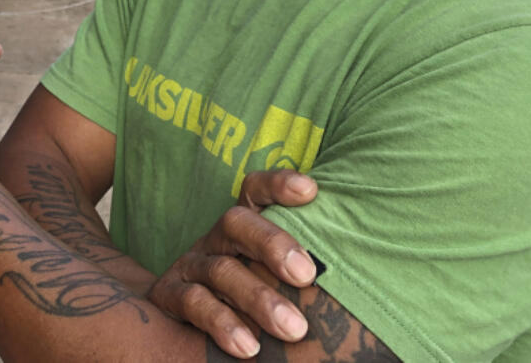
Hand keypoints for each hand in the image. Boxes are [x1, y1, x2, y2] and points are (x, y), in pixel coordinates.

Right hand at [147, 170, 319, 357]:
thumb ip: (297, 268)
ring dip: (259, 298)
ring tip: (294, 329)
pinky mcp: (169, 295)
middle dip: (273, 244)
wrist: (178, 317)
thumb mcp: (269, 274)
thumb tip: (362, 274)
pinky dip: (223, 324)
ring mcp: (191, 265)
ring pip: (221, 270)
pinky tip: (249, 347)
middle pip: (236, 223)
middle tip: (307, 275)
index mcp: (242, 227)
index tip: (310, 191)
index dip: (277, 185)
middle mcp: (215, 239)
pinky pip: (194, 303)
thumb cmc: (247, 294)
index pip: (254, 191)